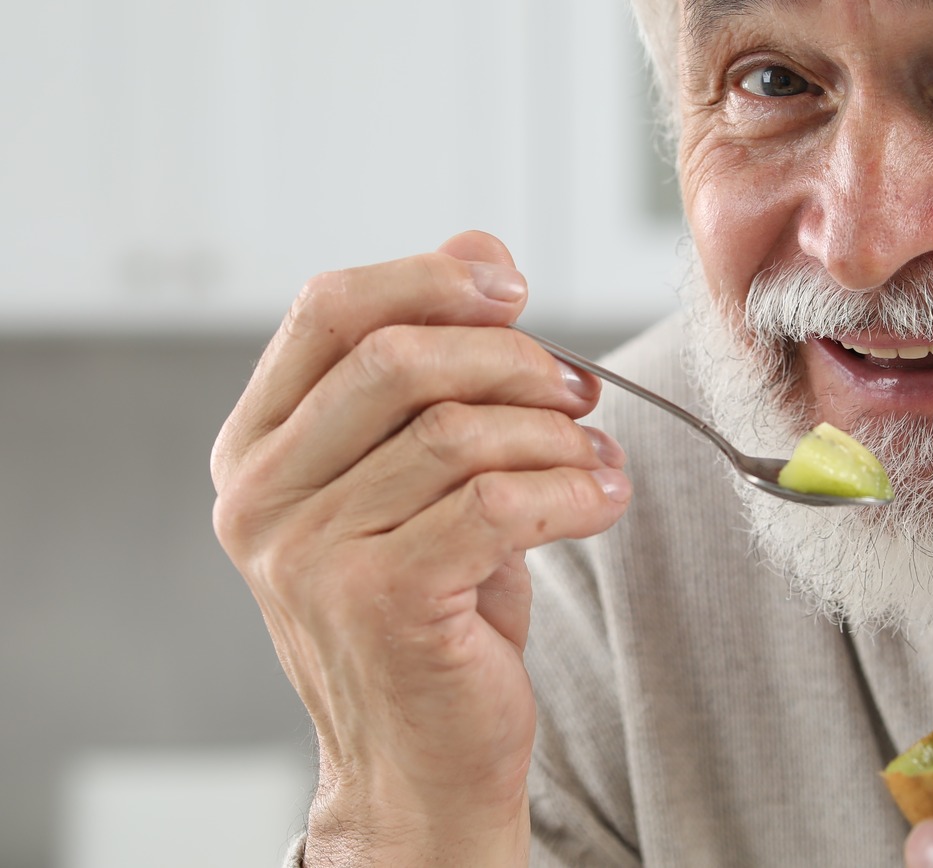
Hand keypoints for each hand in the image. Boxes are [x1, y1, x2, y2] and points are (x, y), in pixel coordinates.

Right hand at [211, 231, 631, 865]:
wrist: (421, 760)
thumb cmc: (432, 608)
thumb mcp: (425, 476)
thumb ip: (440, 364)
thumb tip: (481, 244)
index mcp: (258, 447)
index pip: (327, 310)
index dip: (429, 279)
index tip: (513, 289)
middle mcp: (263, 497)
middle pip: (400, 359)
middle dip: (515, 360)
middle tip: (577, 388)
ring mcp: (310, 554)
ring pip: (463, 434)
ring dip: (556, 436)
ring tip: (595, 458)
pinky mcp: (380, 602)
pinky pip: (500, 504)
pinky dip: (573, 490)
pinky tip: (601, 499)